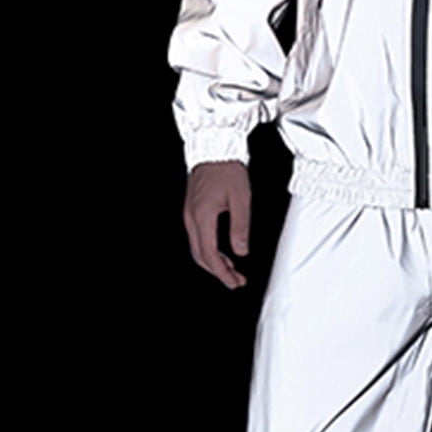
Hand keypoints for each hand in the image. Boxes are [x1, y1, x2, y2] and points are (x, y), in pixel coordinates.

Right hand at [184, 160, 252, 288]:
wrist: (214, 149)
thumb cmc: (228, 169)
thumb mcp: (241, 199)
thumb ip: (240, 227)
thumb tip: (241, 251)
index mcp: (203, 216)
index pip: (210, 255)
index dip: (222, 273)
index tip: (234, 282)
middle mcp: (192, 218)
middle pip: (200, 256)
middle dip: (218, 272)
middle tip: (235, 281)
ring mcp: (189, 214)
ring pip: (197, 248)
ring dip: (213, 262)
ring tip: (231, 269)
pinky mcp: (192, 210)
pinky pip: (197, 237)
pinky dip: (209, 250)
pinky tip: (222, 252)